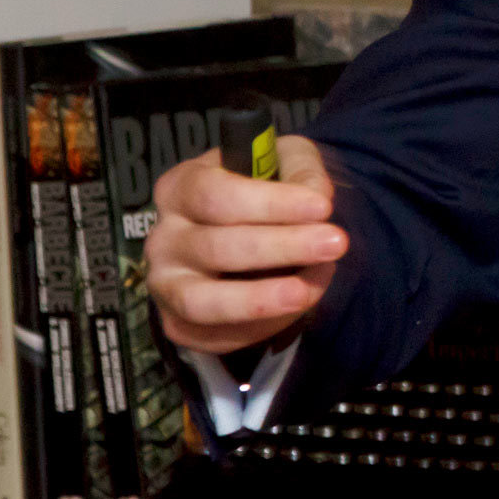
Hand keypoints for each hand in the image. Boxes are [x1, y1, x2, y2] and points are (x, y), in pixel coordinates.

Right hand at [148, 137, 345, 354]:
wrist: (251, 237)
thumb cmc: (264, 194)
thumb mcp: (286, 161)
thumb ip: (302, 169)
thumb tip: (318, 199)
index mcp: (180, 188)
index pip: (215, 195)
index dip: (270, 203)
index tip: (322, 207)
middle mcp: (163, 238)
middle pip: (215, 247)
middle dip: (280, 247)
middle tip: (335, 244)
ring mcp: (165, 285)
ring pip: (202, 301)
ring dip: (259, 300)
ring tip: (306, 292)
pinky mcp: (177, 325)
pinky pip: (213, 337)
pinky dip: (259, 327)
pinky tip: (297, 306)